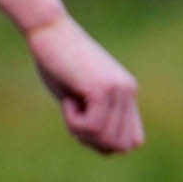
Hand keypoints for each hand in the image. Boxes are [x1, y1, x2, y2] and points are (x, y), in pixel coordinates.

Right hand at [25, 19, 142, 154]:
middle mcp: (129, 92)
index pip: (133, 141)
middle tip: (73, 119)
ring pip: (106, 138)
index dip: (106, 144)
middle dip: (93, 142)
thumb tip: (109, 151)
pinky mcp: (102, 88)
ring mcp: (119, 89)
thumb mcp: (79, 95)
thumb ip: (95, 118)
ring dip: (81, 132)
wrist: (48, 31)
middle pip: (121, 146)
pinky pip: (92, 125)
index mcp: (127, 94)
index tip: (83, 127)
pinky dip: (74, 122)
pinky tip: (68, 100)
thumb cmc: (56, 62)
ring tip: (69, 107)